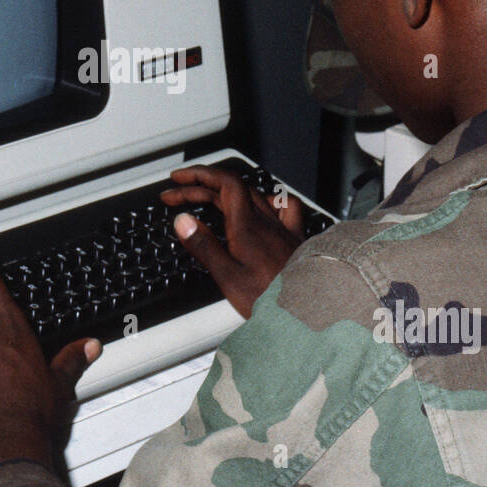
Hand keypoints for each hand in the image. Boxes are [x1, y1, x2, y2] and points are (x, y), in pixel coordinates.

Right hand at [160, 165, 305, 318]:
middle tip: (178, 197)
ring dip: (227, 191)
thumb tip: (183, 221)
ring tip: (210, 198)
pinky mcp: (294, 239)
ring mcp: (282, 228)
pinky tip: (263, 207)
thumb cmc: (271, 300)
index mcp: (247, 226)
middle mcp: (266, 221)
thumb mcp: (228, 277)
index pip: (224, 182)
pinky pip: (285, 207)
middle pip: (232, 188)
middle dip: (201, 187)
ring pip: (253, 194)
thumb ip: (204, 245)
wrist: (308, 312)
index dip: (199, 175)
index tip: (177, 181)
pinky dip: (269, 201)